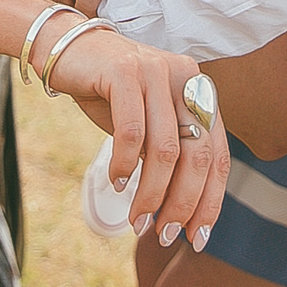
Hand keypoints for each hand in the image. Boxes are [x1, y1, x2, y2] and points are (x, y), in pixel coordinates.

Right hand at [43, 20, 229, 252]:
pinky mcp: (125, 71)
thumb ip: (170, 157)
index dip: (211, 200)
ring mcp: (157, 71)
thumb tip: (183, 215)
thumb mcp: (148, 127)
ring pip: (166, 150)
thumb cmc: (111, 95)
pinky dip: (124, 165)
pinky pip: (132, 133)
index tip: (198, 237)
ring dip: (152, 194)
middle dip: (183, 204)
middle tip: (165, 235)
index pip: (218, 155)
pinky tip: (117, 182)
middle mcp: (186, 77)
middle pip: (198, 156)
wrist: (68, 49)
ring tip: (138, 219)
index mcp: (199, 91)